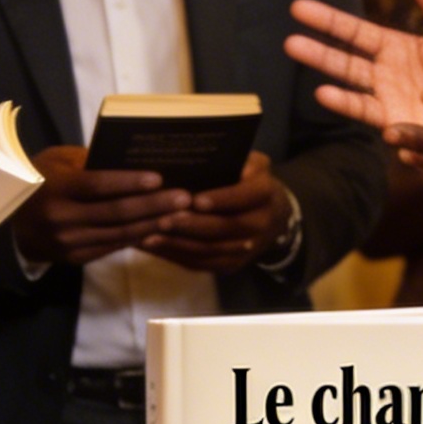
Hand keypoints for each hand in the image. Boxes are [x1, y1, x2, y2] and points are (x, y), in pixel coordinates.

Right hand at [10, 145, 191, 265]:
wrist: (10, 221)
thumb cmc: (41, 179)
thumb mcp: (58, 161)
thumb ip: (90, 161)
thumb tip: (133, 161)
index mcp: (56, 189)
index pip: (98, 185)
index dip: (129, 183)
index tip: (159, 178)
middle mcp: (61, 219)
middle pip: (115, 213)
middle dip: (154, 205)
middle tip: (185, 198)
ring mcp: (68, 243)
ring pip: (119, 234)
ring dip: (153, 224)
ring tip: (180, 215)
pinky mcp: (75, 258)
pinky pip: (112, 246)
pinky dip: (137, 237)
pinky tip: (159, 229)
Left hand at [141, 152, 290, 272]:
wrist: (272, 216)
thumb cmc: (251, 181)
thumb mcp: (252, 162)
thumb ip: (237, 159)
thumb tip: (212, 158)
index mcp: (264, 194)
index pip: (243, 197)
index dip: (220, 200)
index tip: (195, 200)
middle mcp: (259, 224)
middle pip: (223, 229)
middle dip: (191, 226)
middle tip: (162, 220)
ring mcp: (245, 249)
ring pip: (210, 250)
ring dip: (178, 245)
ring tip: (150, 237)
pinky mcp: (231, 265)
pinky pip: (202, 264)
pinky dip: (176, 256)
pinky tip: (155, 247)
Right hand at [287, 0, 422, 132]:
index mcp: (398, 48)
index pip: (355, 32)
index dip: (328, 20)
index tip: (298, 8)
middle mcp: (386, 74)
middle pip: (344, 59)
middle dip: (317, 50)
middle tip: (289, 41)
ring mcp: (389, 100)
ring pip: (349, 85)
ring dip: (325, 75)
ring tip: (302, 66)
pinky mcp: (397, 125)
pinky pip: (368, 113)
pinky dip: (347, 104)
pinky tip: (327, 94)